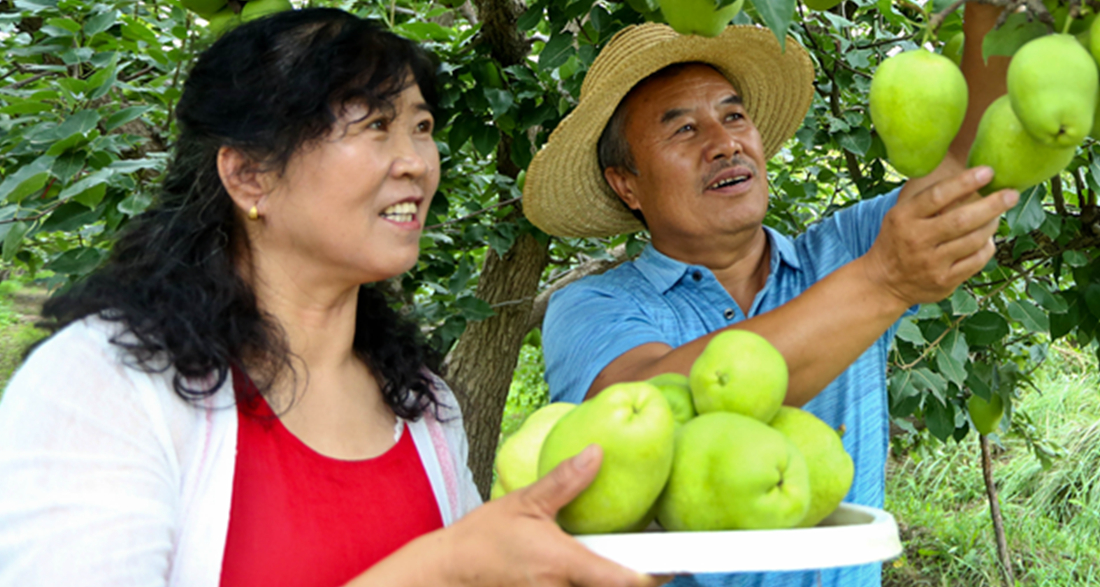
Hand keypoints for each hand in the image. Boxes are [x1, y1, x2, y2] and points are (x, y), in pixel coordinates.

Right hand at [441, 445, 670, 586]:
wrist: (445, 574)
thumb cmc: (482, 539)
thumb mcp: (524, 503)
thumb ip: (565, 482)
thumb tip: (597, 453)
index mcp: (563, 564)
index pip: (625, 580)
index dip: (658, 575)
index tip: (679, 565)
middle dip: (638, 580)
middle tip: (655, 563)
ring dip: (614, 582)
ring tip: (626, 565)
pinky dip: (591, 584)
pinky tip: (589, 572)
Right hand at [862, 166, 1016, 307]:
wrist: (884, 282)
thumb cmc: (898, 239)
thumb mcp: (901, 215)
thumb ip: (928, 199)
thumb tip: (967, 174)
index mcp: (903, 218)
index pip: (937, 196)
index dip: (965, 182)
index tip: (988, 171)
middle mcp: (917, 240)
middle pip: (962, 219)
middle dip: (992, 204)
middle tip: (1012, 194)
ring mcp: (932, 263)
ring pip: (974, 240)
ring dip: (992, 224)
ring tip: (997, 215)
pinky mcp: (944, 281)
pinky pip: (977, 261)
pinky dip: (987, 246)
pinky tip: (987, 239)